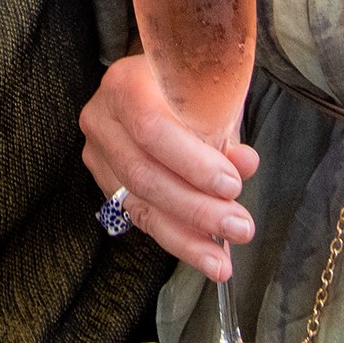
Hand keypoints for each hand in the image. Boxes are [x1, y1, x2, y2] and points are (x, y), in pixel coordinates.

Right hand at [79, 53, 258, 277]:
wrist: (158, 82)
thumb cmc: (189, 84)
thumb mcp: (210, 97)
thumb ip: (225, 132)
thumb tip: (244, 164)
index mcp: (125, 84)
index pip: (152, 129)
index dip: (191, 163)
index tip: (231, 185)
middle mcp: (102, 119)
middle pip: (143, 174)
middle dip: (196, 208)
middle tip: (240, 227)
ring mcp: (99, 153)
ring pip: (139, 204)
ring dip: (187, 236)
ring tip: (222, 260)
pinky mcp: (106, 181)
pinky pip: (140, 217)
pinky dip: (177, 238)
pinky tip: (205, 255)